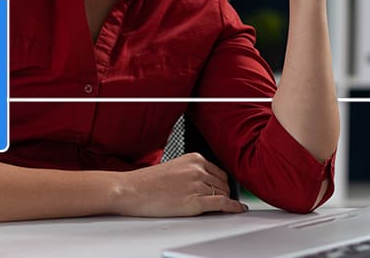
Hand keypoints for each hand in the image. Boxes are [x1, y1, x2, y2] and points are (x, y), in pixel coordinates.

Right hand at [112, 153, 246, 216]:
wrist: (131, 190)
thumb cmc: (147, 182)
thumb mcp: (174, 168)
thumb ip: (191, 172)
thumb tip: (206, 183)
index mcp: (194, 158)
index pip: (218, 171)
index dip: (222, 183)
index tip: (225, 188)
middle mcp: (198, 169)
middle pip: (223, 183)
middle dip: (224, 192)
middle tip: (223, 200)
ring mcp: (197, 185)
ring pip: (223, 194)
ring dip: (225, 201)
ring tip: (224, 207)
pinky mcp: (195, 201)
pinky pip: (222, 204)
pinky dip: (233, 207)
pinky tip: (238, 209)